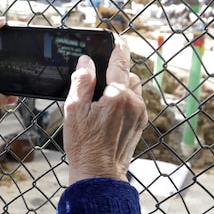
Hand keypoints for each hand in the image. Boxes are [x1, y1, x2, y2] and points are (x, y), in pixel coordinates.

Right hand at [63, 37, 146, 183]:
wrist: (99, 174)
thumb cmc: (84, 145)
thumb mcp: (74, 109)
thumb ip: (82, 81)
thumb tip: (86, 63)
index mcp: (118, 95)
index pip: (120, 63)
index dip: (119, 49)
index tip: (120, 39)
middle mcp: (133, 102)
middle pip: (128, 76)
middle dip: (117, 72)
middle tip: (101, 76)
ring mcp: (139, 114)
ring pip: (133, 90)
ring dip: (122, 87)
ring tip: (104, 96)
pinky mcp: (139, 125)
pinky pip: (134, 104)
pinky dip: (124, 100)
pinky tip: (109, 112)